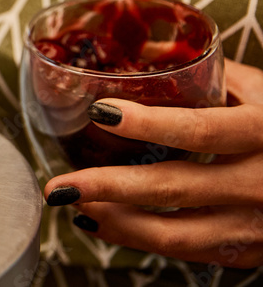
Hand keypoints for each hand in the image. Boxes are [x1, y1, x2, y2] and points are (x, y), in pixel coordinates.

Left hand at [43, 60, 262, 268]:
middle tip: (61, 183)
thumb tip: (147, 50)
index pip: (200, 128)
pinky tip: (103, 222)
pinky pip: (186, 251)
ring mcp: (256, 224)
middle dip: (107, 187)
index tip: (100, 111)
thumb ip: (213, 74)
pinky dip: (138, 239)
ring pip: (175, 234)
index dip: (148, 122)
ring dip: (115, 221)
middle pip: (175, 188)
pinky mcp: (249, 253)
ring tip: (71, 202)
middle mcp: (261, 182)